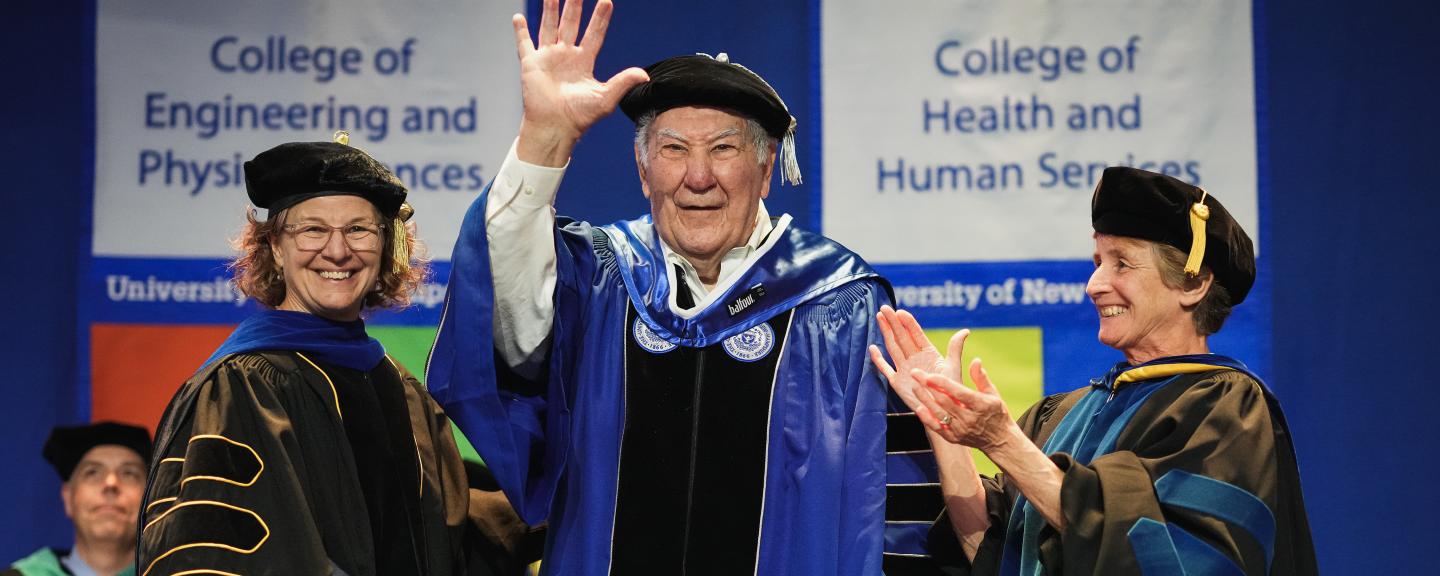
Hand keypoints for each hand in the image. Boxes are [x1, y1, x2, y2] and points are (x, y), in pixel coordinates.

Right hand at [511, 0, 648, 165]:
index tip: (607, 1)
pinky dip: (520, 31)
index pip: (594, 34)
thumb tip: (645, 75)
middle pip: (571, 24)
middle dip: (574, 6)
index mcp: (584, 62)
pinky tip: (518, 17)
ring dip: (550, 9)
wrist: (556, 127)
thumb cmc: (580, 117)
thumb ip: (624, 82)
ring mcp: (548, 58)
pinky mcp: (531, 64)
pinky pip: (524, 43)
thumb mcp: (606, 98)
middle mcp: (566, 56)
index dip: (600, 18)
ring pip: (549, 27)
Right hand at [868, 305, 969, 440]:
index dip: (908, 322)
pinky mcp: (897, 382)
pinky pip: (885, 368)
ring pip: (893, 347)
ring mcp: (904, 369)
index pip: (916, 334)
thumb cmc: (950, 390)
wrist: (943, 411)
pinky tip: (873, 348)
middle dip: (893, 322)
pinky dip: (878, 359)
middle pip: (901, 337)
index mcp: (927, 353)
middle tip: (884, 308)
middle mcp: (914, 358)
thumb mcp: (953, 367)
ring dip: (886, 333)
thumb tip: (965, 330)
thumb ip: (955, 348)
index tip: (900, 311)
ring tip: (879, 318)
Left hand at [914, 359, 1015, 451]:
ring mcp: (961, 430)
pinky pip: (938, 428)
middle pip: (945, 401)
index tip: (929, 374)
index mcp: (980, 405)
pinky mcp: (954, 438)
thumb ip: (981, 378)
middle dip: (928, 387)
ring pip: (939, 413)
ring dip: (925, 399)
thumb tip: (975, 360)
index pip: (958, 392)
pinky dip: (927, 418)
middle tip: (915, 374)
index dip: (942, 383)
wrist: (1000, 440)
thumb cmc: (996, 412)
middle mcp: (969, 419)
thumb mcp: (993, 394)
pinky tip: (919, 408)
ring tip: (915, 387)